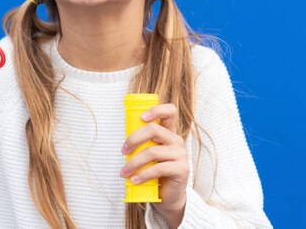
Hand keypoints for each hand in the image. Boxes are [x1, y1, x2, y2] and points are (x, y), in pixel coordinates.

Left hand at [121, 103, 187, 227]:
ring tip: (124, 172)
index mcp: (169, 133)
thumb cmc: (156, 173)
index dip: (156, 110)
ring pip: (152, 152)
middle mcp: (177, 141)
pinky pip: (158, 168)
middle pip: (154, 129)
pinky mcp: (181, 169)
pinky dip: (143, 175)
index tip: (141, 117)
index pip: (170, 112)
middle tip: (123, 151)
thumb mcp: (149, 155)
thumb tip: (124, 142)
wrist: (169, 196)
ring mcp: (181, 154)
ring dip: (134, 162)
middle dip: (134, 139)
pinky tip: (135, 180)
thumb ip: (142, 144)